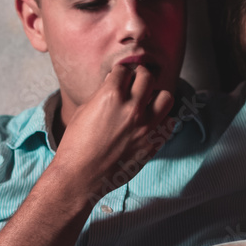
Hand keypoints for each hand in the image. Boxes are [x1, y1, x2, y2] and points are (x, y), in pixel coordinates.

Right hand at [53, 64, 173, 197]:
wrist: (80, 176)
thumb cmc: (76, 144)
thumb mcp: (84, 110)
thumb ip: (103, 94)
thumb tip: (115, 83)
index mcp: (111, 96)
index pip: (125, 70)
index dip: (120, 73)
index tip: (120, 78)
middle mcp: (132, 108)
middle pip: (148, 77)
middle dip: (140, 77)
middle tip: (136, 83)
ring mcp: (146, 126)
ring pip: (165, 97)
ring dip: (156, 96)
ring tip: (147, 102)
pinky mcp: (153, 143)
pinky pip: (169, 123)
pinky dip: (162, 121)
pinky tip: (151, 123)